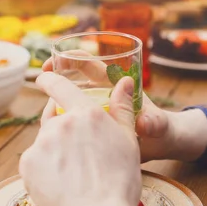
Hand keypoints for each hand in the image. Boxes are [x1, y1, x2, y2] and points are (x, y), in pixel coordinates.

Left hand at [20, 72, 144, 205]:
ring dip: (55, 152)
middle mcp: (61, 123)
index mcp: (87, 113)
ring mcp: (41, 144)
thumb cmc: (120, 182)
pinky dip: (44, 170)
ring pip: (45, 143)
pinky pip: (35, 162)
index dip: (49, 79)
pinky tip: (61, 185)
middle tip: (77, 153)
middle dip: (62, 131)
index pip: (60, 86)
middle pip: (54, 120)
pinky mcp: (27, 164)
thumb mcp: (129, 142)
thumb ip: (123, 109)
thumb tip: (124, 81)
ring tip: (74, 175)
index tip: (43, 77)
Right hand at [41, 58, 206, 162]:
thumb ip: (154, 123)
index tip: (54, 62)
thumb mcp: (161, 125)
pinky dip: (63, 126)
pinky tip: (52, 138)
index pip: (90, 65)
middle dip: (56, 79)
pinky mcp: (94, 129)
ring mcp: (97, 113)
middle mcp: (103, 96)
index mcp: (116, 87)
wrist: (166, 146)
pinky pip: (74, 124)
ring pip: (70, 104)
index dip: (71, 59)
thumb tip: (145, 123)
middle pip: (74, 82)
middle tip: (40, 81)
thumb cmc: (165, 129)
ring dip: (56, 105)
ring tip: (45, 117)